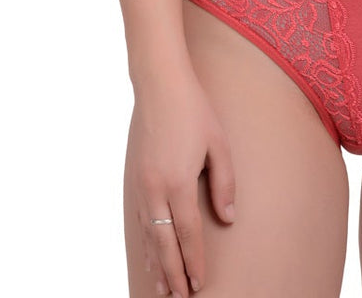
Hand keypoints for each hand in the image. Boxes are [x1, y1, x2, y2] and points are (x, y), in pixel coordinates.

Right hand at [125, 71, 236, 296]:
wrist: (159, 85)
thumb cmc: (194, 111)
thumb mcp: (219, 144)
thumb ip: (224, 183)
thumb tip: (227, 218)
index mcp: (178, 182)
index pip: (188, 234)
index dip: (194, 261)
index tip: (200, 284)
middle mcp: (154, 189)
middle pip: (164, 244)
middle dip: (174, 273)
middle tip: (183, 297)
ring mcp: (140, 186)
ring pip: (147, 236)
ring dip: (157, 264)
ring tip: (164, 289)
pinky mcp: (134, 180)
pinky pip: (139, 221)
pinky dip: (145, 243)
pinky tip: (151, 254)